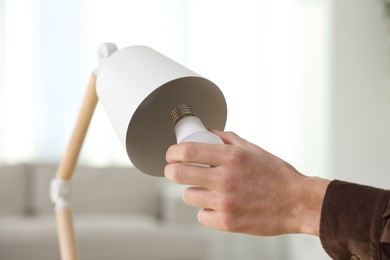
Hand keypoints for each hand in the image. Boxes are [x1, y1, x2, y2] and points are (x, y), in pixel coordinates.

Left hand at [164, 130, 329, 235]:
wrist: (297, 203)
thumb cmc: (277, 175)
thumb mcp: (254, 150)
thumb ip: (227, 140)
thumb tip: (207, 132)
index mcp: (232, 158)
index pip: (187, 151)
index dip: (172, 152)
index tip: (171, 154)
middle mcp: (226, 179)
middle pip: (178, 174)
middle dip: (171, 170)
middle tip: (175, 170)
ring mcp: (225, 203)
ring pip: (187, 196)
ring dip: (193, 191)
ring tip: (206, 189)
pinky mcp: (227, 222)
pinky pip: (201, 215)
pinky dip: (206, 210)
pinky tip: (218, 205)